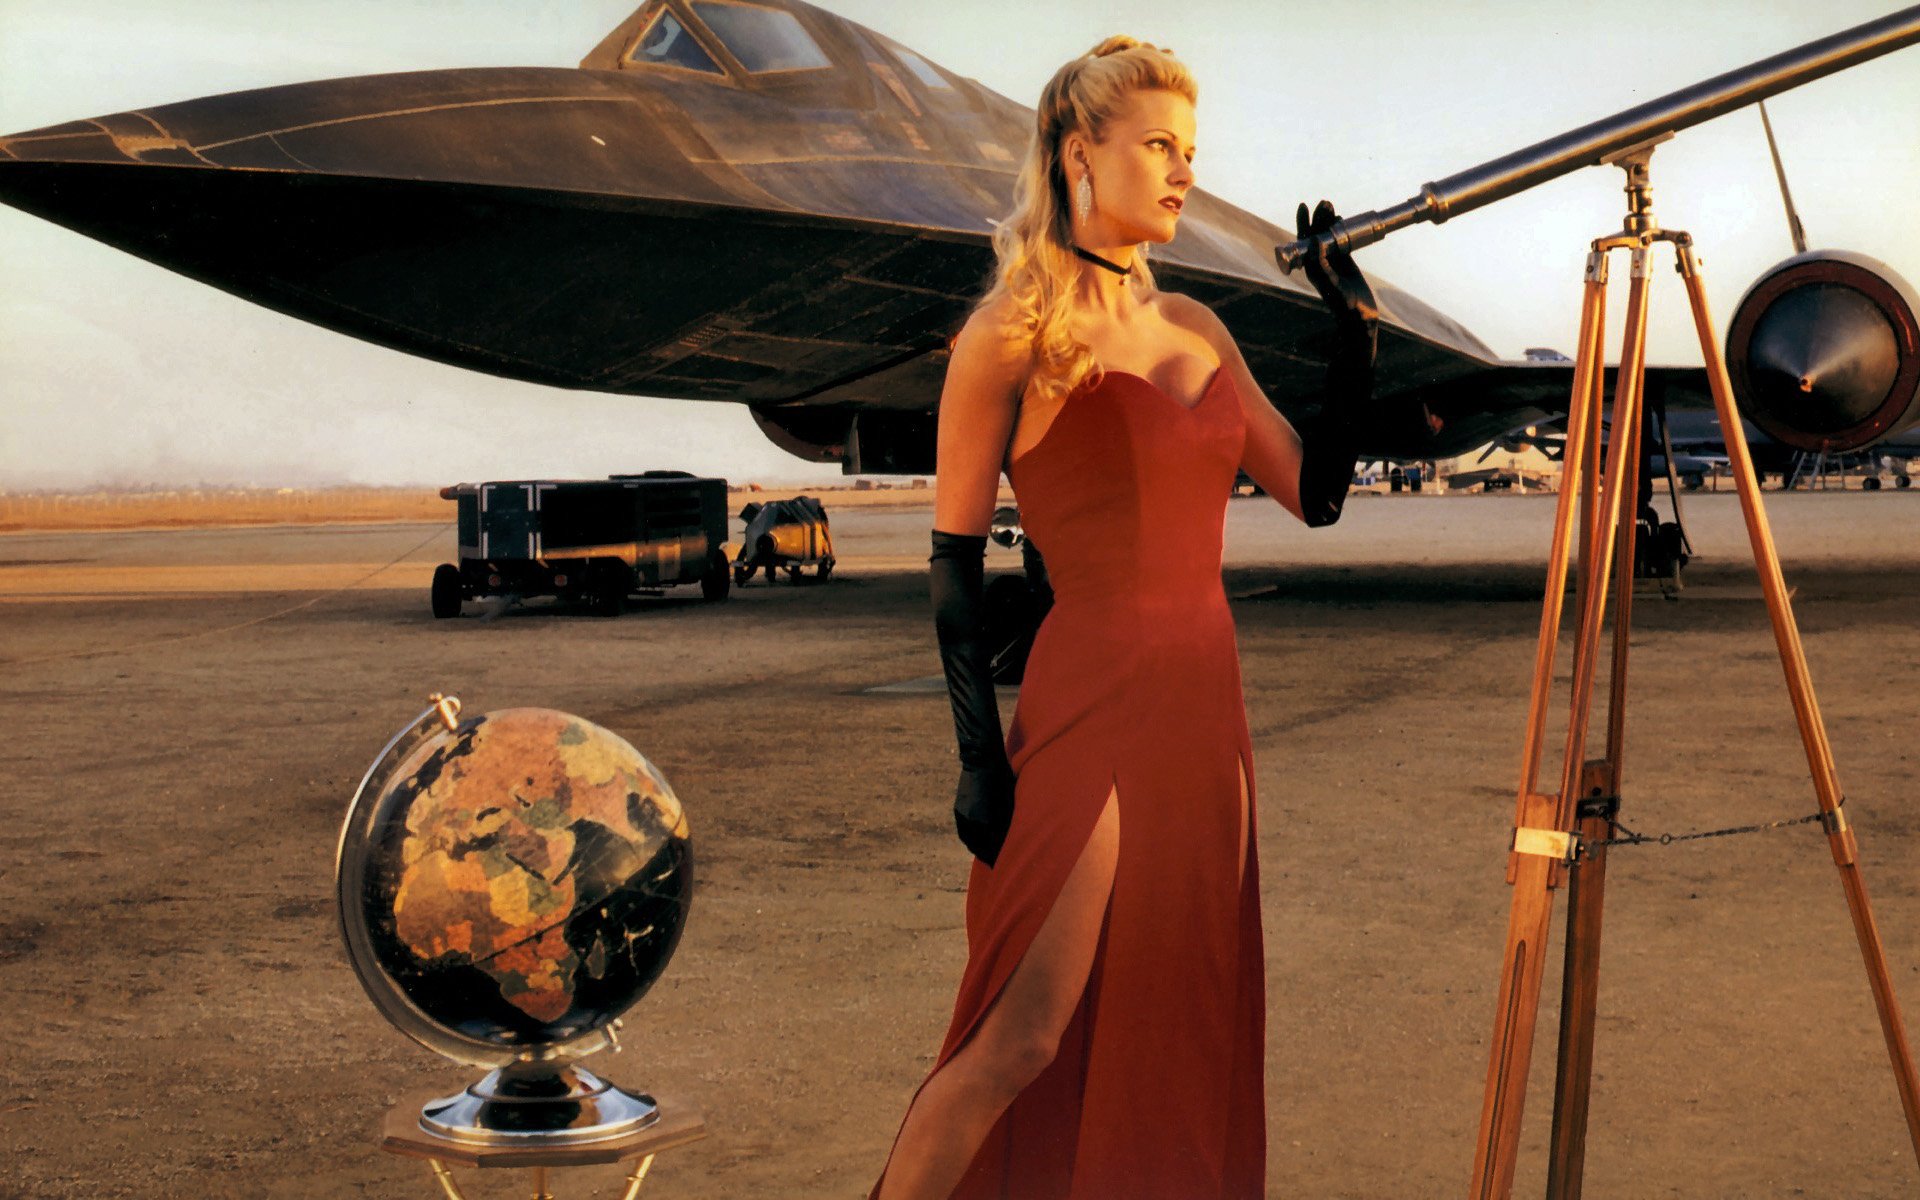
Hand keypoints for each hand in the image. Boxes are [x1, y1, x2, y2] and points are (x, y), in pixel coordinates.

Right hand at [953, 763, 1015, 866]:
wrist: (982, 760)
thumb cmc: (1003, 780)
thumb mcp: (1009, 802)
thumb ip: (1007, 823)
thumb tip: (1006, 839)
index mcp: (986, 821)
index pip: (992, 846)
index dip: (997, 856)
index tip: (1003, 863)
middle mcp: (972, 821)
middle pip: (979, 847)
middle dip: (986, 856)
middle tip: (994, 862)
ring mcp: (963, 815)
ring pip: (968, 840)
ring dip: (977, 848)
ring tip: (985, 853)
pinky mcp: (958, 809)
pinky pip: (963, 830)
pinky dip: (970, 838)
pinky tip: (976, 839)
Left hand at [1294, 200, 1378, 328]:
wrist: (1359, 316)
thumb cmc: (1342, 303)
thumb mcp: (1330, 282)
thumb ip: (1321, 263)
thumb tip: (1313, 240)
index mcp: (1311, 267)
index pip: (1304, 241)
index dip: (1303, 223)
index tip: (1304, 206)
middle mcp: (1320, 263)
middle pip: (1316, 235)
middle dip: (1318, 218)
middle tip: (1324, 203)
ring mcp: (1333, 262)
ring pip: (1329, 236)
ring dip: (1329, 221)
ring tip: (1330, 206)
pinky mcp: (1346, 262)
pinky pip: (1342, 242)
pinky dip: (1341, 230)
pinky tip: (1341, 220)